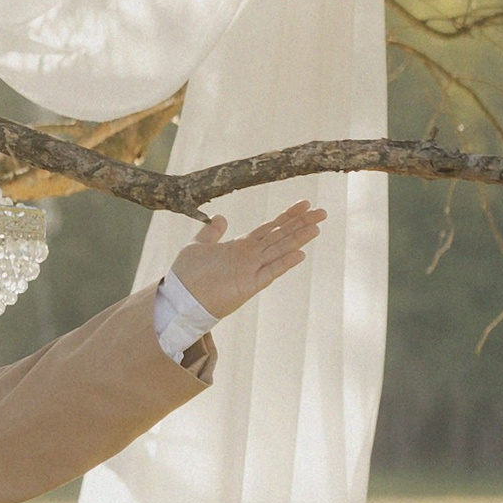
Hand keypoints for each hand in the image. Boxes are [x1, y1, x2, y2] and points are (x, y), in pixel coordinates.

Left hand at [169, 201, 326, 320]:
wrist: (179, 299)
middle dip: (301, 224)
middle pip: (280, 236)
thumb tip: (221, 217)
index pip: (270, 227)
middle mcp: (250, 256)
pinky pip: (270, 272)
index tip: (305, 204)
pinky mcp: (248, 286)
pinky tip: (300, 254)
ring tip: (317, 228)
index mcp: (240, 246)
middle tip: (322, 212)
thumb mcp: (198, 246)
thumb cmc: (186, 274)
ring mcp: (251, 270)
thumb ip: (211, 232)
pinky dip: (284, 263)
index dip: (287, 216)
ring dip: (298, 239)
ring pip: (279, 250)